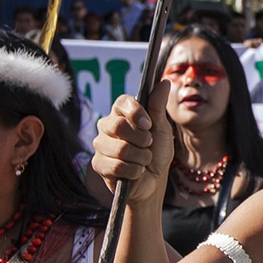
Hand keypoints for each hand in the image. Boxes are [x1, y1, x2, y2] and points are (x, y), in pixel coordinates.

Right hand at [91, 81, 173, 204]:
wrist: (153, 180)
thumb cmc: (157, 152)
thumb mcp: (162, 129)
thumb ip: (158, 107)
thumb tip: (164, 82)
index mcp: (122, 113)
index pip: (122, 102)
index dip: (136, 113)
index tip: (149, 125)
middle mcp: (107, 126)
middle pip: (117, 126)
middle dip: (141, 139)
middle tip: (148, 145)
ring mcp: (100, 145)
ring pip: (119, 149)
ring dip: (141, 157)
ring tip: (144, 160)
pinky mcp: (98, 164)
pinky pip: (116, 166)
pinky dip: (134, 171)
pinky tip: (136, 172)